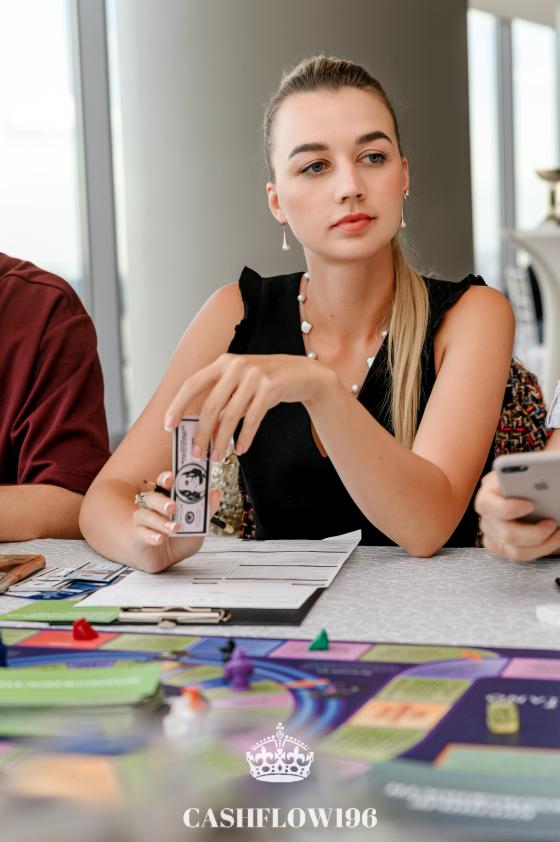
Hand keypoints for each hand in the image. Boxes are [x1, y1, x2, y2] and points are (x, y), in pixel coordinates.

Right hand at [130, 470, 221, 572]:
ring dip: (161, 521)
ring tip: (174, 528)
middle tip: (172, 506)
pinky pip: (141, 533)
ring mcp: (143, 521)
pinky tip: (159, 539)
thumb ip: (207, 511)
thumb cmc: (179, 539)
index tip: (172, 478)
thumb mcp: (198, 526)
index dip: (166, 478)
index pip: (164, 483)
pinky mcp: (138, 537)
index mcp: (167, 498)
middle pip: (152, 497)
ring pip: (146, 515)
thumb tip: (215, 493)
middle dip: (162, 500)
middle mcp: (153, 507)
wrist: (165, 560)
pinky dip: (151, 535)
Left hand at [163, 353, 333, 459]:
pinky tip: (240, 449)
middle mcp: (236, 366)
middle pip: (210, 405)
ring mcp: (254, 376)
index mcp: (223, 362)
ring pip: (230, 416)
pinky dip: (245, 437)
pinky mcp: (271, 388)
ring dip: (222, 440)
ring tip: (217, 456)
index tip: (168, 425)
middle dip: (202, 433)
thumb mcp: (240, 384)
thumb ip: (222, 400)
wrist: (302, 374)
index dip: (177, 405)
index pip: (192, 384)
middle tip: (197, 452)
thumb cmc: (266, 381)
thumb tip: (202, 430)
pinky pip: (252, 419)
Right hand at [475, 470, 559, 559]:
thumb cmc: (532, 477)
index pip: (488, 504)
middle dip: (534, 533)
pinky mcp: (500, 545)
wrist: (531, 487)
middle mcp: (487, 514)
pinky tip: (553, 538)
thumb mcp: (532, 471)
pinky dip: (539, 549)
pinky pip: (519, 555)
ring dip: (542, 543)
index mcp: (488, 491)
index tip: (531, 504)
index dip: (509, 508)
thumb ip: (533, 475)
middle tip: (553, 522)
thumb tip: (549, 476)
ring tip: (558, 532)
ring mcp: (493, 532)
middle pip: (506, 533)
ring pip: (515, 550)